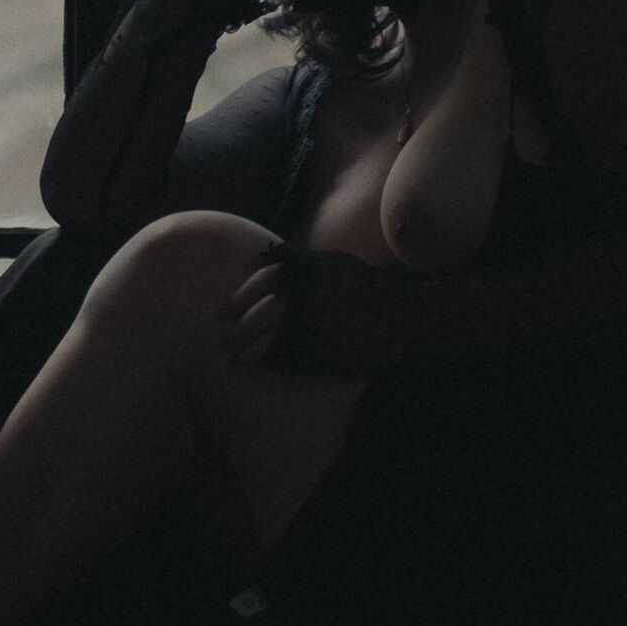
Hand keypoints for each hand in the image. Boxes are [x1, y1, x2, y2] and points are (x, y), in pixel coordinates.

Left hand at [220, 246, 394, 375]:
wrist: (402, 319)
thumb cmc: (367, 287)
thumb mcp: (333, 263)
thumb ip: (297, 260)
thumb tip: (260, 259)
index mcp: (306, 273)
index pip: (261, 285)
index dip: (239, 298)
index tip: (225, 310)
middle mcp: (305, 299)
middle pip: (258, 316)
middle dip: (237, 329)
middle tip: (224, 337)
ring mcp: (311, 329)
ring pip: (266, 341)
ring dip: (245, 350)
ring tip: (232, 357)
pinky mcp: (320, 355)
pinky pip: (285, 361)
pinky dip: (268, 364)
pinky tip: (258, 366)